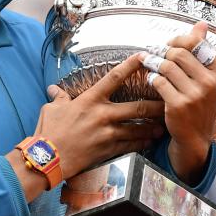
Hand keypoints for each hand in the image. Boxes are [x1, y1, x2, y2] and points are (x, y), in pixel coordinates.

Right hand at [34, 55, 164, 179]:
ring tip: (164, 126)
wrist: (47, 158)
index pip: (114, 77)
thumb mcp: (51, 109)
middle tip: (168, 101)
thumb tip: (54, 90)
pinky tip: (150, 142)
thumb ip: (59, 98)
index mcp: (89, 100)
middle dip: (155, 105)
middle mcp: (102, 114)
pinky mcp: (107, 150)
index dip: (131, 65)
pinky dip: (141, 143)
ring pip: (138, 129)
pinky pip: (130, 146)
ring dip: (152, 127)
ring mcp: (107, 133)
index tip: (144, 57)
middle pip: (136, 107)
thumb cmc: (48, 131)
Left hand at [138, 21, 215, 181]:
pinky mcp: (179, 104)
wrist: (195, 135)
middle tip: (154, 54)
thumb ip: (202, 48)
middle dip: (162, 52)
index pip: (194, 42)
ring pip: (166, 66)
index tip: (168, 46)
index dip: (176, 41)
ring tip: (149, 64)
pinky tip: (152, 80)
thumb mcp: (206, 75)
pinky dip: (152, 78)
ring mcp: (196, 94)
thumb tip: (201, 23)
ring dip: (153, 63)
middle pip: (177, 53)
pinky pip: (158, 81)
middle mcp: (211, 81)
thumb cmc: (199, 100)